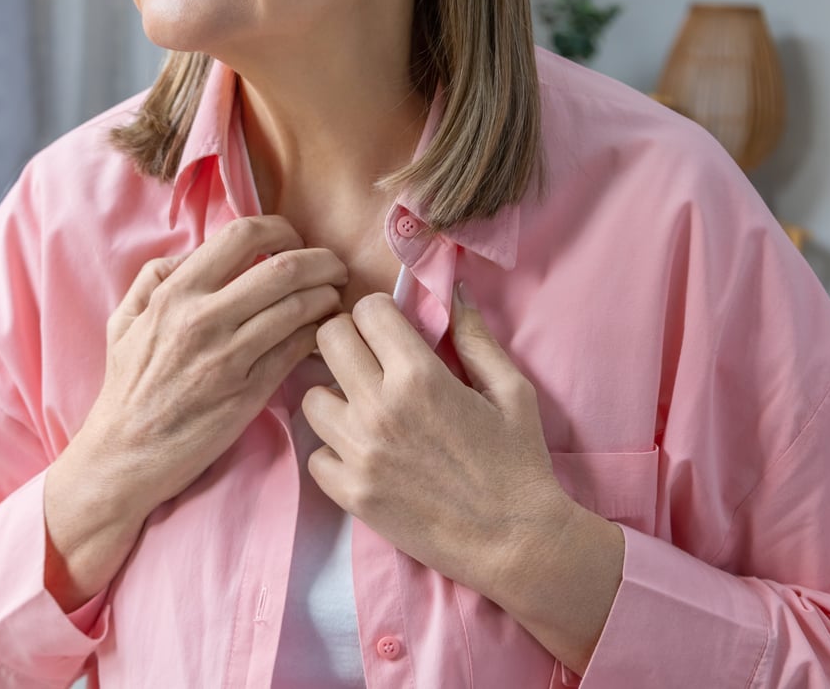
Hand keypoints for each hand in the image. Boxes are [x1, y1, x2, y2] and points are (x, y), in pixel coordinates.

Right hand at [43, 216, 347, 610]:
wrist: (124, 455)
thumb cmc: (127, 388)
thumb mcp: (124, 321)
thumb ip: (156, 278)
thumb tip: (195, 253)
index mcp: (175, 293)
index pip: (243, 234)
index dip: (282, 229)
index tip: (294, 240)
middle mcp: (203, 318)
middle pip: (284, 268)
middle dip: (322, 260)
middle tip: (334, 267)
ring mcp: (229, 356)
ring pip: (300, 307)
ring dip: (327, 297)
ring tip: (334, 299)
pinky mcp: (249, 392)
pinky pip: (298, 349)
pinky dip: (319, 335)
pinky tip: (323, 334)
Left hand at [301, 285, 570, 597]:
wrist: (513, 542)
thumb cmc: (518, 463)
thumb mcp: (510, 390)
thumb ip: (474, 336)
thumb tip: (453, 288)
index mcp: (419, 376)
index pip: (365, 310)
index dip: (378, 313)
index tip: (390, 329)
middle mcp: (379, 408)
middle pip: (327, 340)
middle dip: (348, 340)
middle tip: (369, 359)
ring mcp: (358, 453)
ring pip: (310, 396)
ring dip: (335, 396)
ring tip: (365, 409)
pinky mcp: (349, 493)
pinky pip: (315, 453)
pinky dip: (333, 450)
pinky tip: (363, 453)